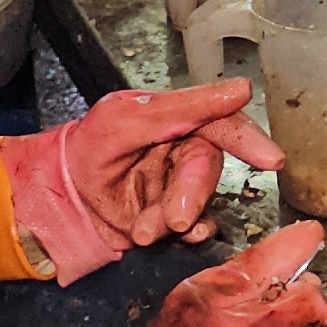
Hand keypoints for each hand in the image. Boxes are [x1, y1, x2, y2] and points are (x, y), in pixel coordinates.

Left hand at [0, 82, 286, 284]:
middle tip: (174, 217)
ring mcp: (177, 186)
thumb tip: (241, 90)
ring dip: (175, 217)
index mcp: (176, 118)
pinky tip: (161, 236)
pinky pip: (195, 226)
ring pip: (200, 201)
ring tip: (144, 229)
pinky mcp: (171, 218)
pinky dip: (184, 235)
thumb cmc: (87, 147)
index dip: (249, 140)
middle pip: (208, 169)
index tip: (271, 161)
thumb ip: (183, 108)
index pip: (221, 123)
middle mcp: (183, 150)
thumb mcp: (127, 120)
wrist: (54, 197)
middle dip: (193, 193)